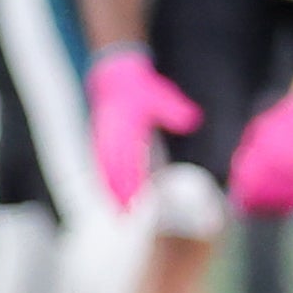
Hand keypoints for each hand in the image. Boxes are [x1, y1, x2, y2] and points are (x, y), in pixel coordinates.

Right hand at [87, 48, 202, 214]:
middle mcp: (110, 133)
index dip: (132, 179)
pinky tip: (111, 195)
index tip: (137, 197)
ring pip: (104, 169)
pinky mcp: (100, 141)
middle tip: (125, 214)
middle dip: (118, 192)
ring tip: (118, 211)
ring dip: (110, 191)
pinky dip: (106, 181)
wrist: (115, 77)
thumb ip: (174, 109)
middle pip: (112, 168)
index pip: (127, 156)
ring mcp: (102, 138)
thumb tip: (191, 121)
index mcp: (124, 123)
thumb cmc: (141, 87)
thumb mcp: (160, 93)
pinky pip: (101, 165)